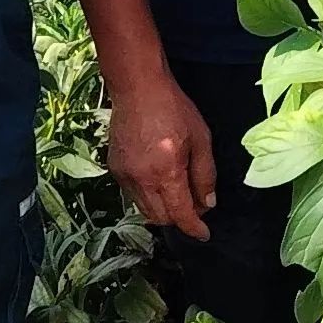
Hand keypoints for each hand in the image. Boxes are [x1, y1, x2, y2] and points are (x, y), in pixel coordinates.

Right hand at [107, 69, 217, 241]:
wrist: (137, 88)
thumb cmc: (173, 108)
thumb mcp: (201, 139)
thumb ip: (205, 175)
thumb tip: (207, 204)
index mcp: (166, 172)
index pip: (181, 214)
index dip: (194, 228)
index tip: (204, 234)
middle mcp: (142, 179)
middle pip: (162, 218)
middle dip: (180, 218)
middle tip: (196, 205)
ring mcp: (125, 176)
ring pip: (145, 210)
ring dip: (163, 210)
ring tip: (178, 193)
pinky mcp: (114, 169)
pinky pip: (133, 195)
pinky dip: (148, 197)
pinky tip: (159, 179)